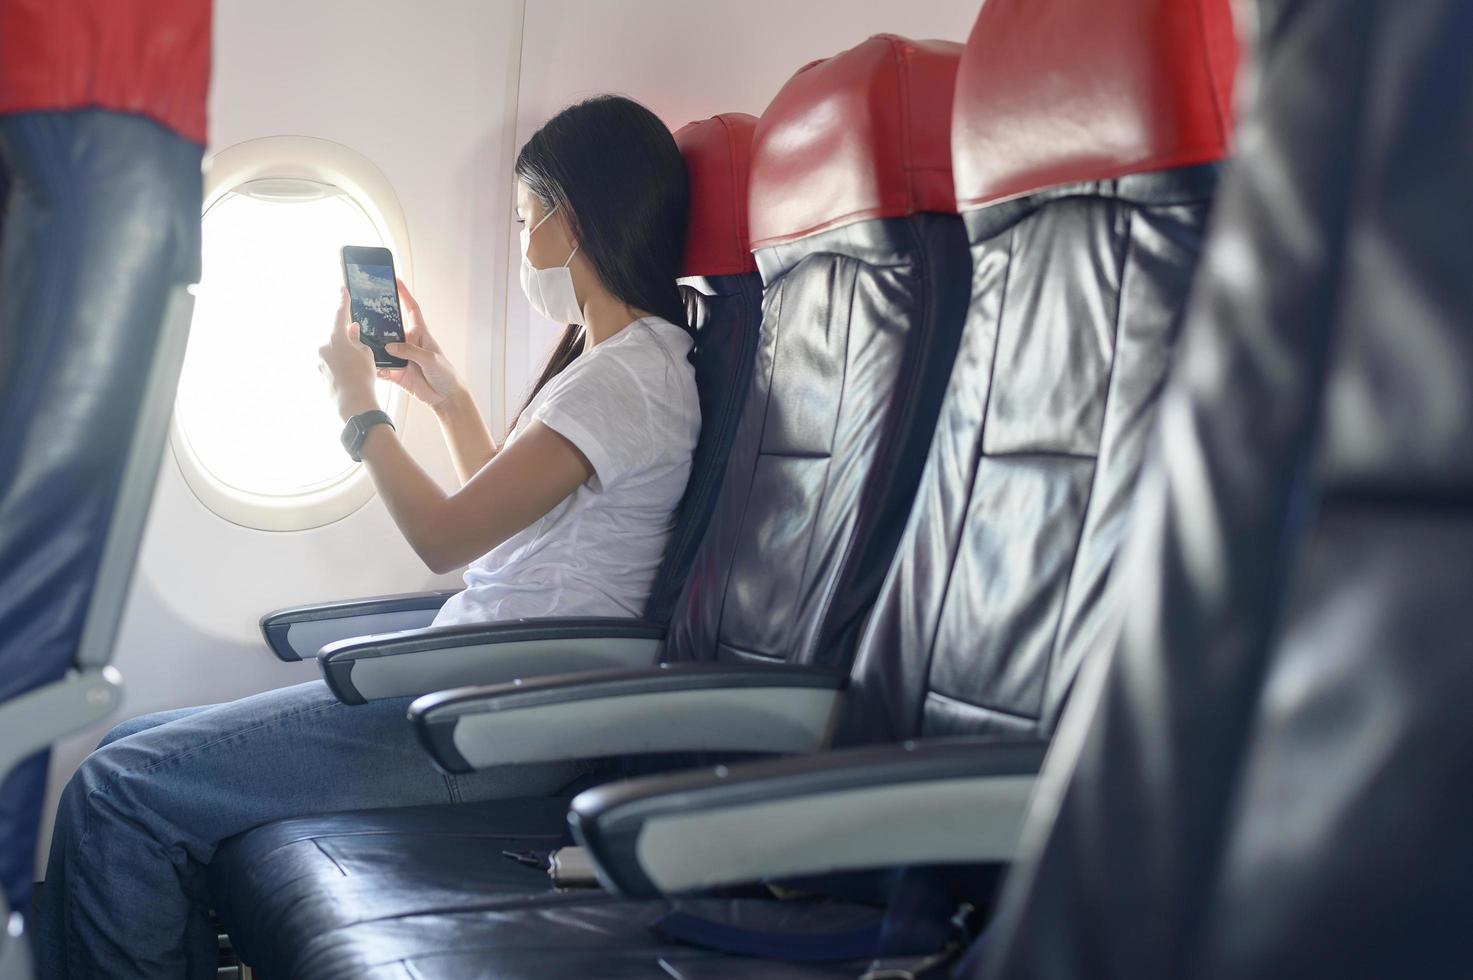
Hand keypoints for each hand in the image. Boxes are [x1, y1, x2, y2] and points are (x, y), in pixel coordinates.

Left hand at [319, 288, 380, 421]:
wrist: (353, 403)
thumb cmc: (362, 376)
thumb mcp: (366, 353)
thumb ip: (357, 338)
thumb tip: (352, 329)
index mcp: (335, 337)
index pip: (340, 314)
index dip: (343, 300)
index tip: (342, 289)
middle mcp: (323, 346)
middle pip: (336, 333)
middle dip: (346, 334)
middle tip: (358, 340)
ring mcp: (319, 359)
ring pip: (333, 348)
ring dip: (344, 351)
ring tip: (358, 364)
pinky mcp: (320, 371)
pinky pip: (331, 360)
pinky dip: (340, 362)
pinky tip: (351, 372)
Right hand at [376, 278, 464, 411]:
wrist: (446, 398)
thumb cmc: (446, 374)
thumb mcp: (431, 359)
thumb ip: (411, 351)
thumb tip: (390, 346)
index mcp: (420, 334)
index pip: (412, 309)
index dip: (404, 294)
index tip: (395, 280)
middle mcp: (408, 343)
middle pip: (390, 327)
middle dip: (378, 318)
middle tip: (363, 308)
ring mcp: (401, 357)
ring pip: (382, 347)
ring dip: (372, 344)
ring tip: (358, 337)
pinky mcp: (396, 373)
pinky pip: (381, 368)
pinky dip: (374, 367)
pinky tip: (366, 364)